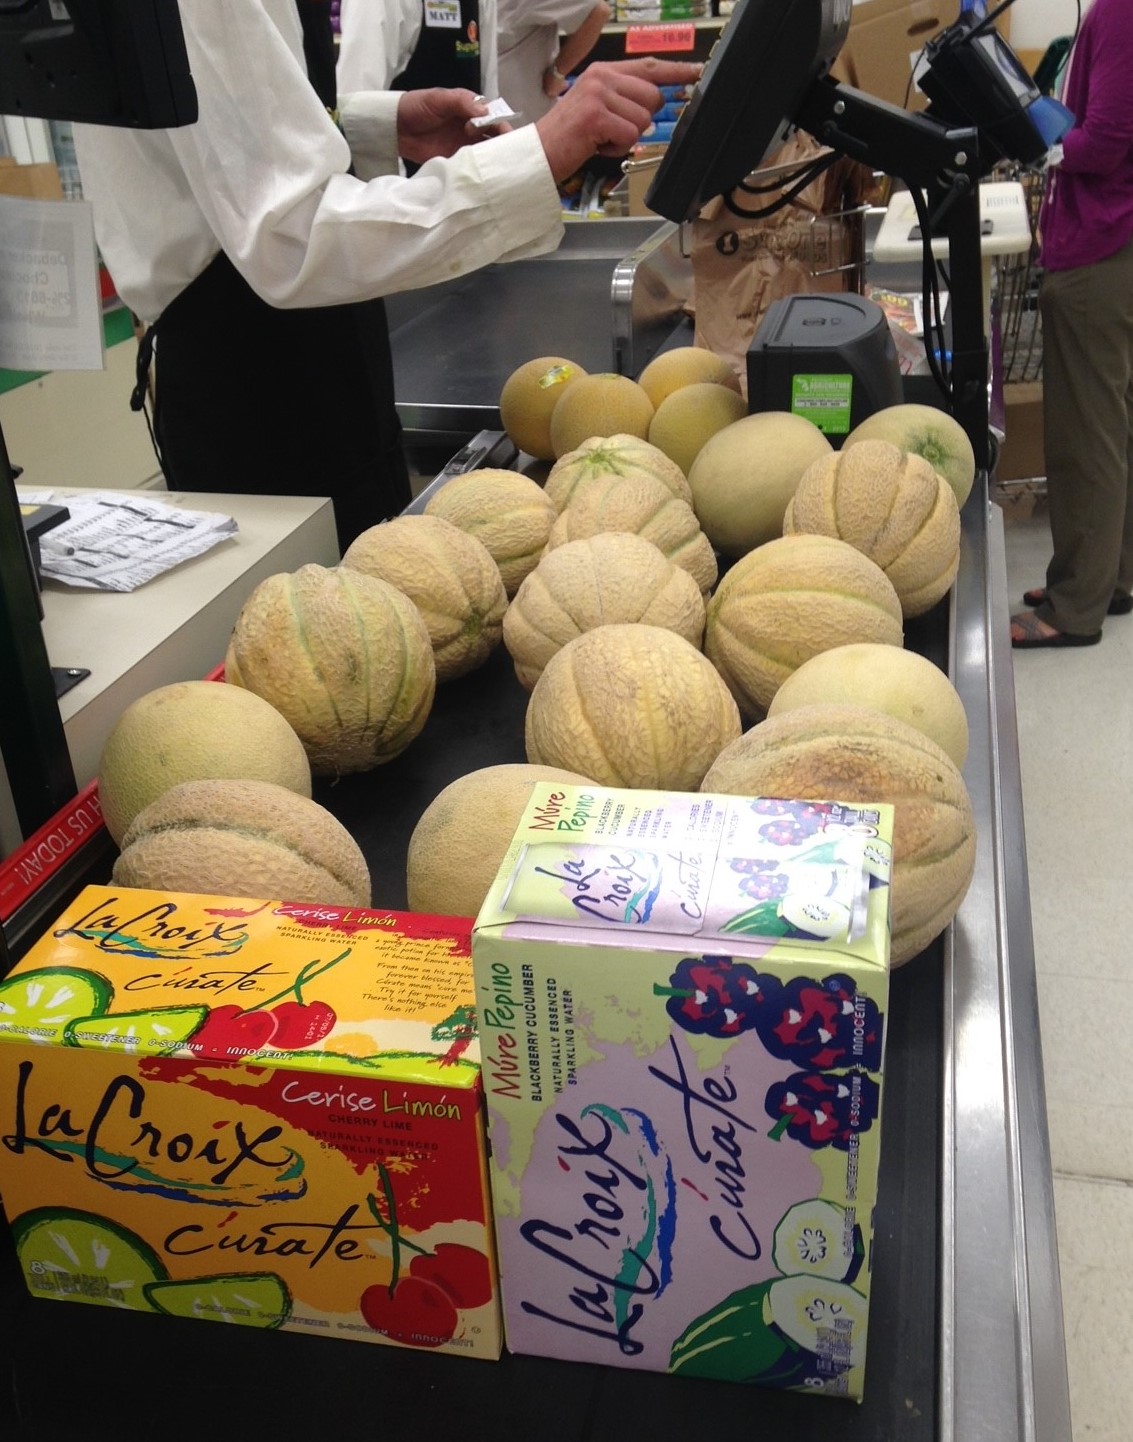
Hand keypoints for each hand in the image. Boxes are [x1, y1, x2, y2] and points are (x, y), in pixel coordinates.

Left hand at [396, 87, 500, 163]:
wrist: (396, 126)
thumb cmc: (418, 106)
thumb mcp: (440, 98)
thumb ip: (462, 102)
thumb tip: (486, 111)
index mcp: (472, 109)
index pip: (494, 117)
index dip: (501, 126)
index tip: (504, 136)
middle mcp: (472, 128)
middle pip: (494, 137)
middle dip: (502, 145)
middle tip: (506, 156)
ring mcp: (465, 146)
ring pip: (485, 153)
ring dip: (491, 160)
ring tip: (499, 169)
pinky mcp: (455, 161)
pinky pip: (470, 166)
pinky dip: (477, 171)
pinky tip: (484, 177)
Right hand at [535, 58, 700, 183]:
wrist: (540, 152)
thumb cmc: (570, 136)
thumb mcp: (598, 107)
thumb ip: (625, 99)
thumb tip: (654, 103)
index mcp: (604, 72)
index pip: (649, 67)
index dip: (676, 70)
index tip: (697, 71)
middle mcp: (602, 77)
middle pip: (652, 97)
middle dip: (640, 120)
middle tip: (613, 129)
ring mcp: (599, 94)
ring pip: (642, 120)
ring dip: (626, 138)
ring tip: (601, 138)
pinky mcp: (596, 116)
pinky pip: (629, 136)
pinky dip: (616, 148)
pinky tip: (597, 145)